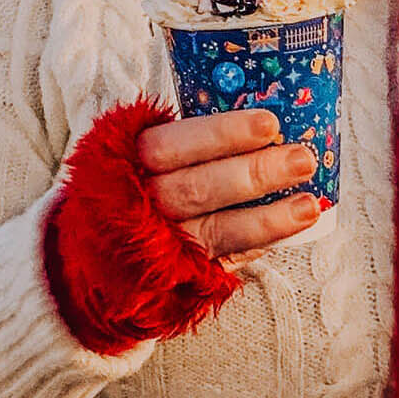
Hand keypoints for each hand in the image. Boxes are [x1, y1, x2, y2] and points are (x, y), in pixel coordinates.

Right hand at [138, 109, 319, 259]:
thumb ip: (190, 138)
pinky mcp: (175, 274)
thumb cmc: (132, 183)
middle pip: (199, 188)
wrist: (90, 251)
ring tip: (308, 205)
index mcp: (130, 160)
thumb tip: (265, 123)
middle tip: (302, 159)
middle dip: (255, 173)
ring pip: (213, 231)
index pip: (174, 144)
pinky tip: (287, 232)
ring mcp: (157, 245)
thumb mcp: (143, 150)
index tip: (269, 124)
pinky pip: (220, 260)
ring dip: (267, 219)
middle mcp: (139, 203)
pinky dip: (255, 244)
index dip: (222, 134)